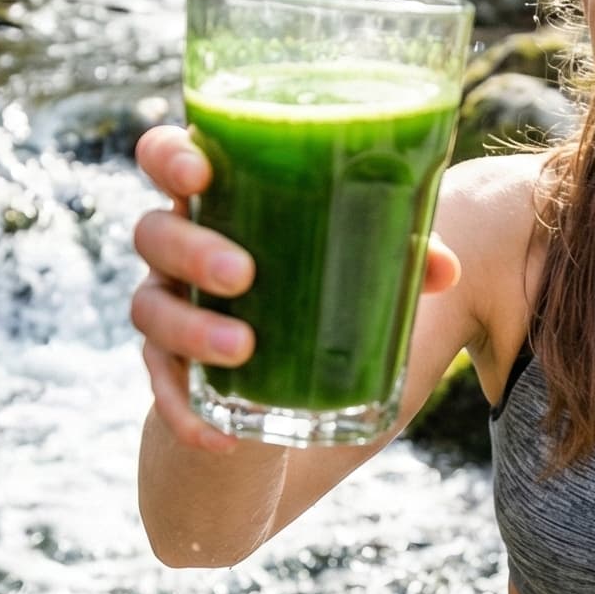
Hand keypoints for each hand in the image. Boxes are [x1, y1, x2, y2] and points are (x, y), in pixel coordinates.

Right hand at [127, 124, 465, 453]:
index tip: (199, 171)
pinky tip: (222, 436)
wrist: (280, 377)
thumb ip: (396, 253)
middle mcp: (179, 252)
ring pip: (149, 310)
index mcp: (219, 203)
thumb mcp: (355, 265)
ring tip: (245, 350)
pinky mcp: (172, 372)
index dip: (169, 157)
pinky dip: (186, 414)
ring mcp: (168, 310)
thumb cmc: (316, 285)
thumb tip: (445, 269)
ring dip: (193, 330)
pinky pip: (165, 391)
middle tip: (242, 273)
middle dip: (192, 250)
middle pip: (153, 234)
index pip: (167, 157)